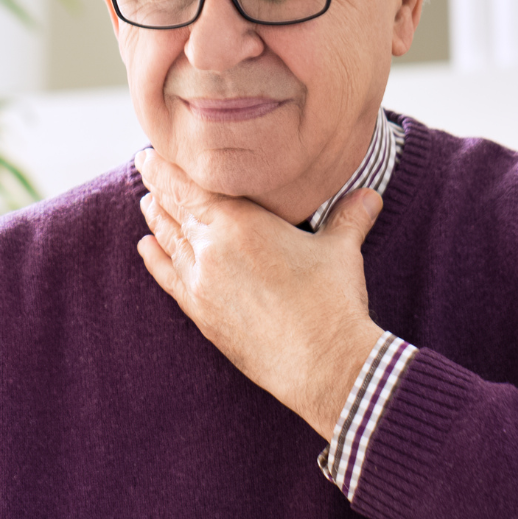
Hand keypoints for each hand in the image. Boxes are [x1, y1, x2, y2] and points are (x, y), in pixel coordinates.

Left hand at [134, 149, 385, 436]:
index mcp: (240, 223)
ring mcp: (202, 283)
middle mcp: (212, 249)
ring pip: (169, 242)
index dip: (168, 169)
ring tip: (147, 202)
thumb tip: (372, 195)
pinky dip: (155, 259)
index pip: (191, 186)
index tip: (153, 154)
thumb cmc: (333, 302)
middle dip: (159, 187)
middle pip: (175, 210)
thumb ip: (349, 217)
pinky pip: (168, 278)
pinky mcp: (202, 315)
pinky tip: (146, 247)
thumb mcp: (341, 250)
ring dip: (156, 219)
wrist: (322, 364)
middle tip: (145, 167)